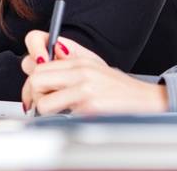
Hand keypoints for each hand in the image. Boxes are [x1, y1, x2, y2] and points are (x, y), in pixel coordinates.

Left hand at [20, 31, 165, 114]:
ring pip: (42, 99)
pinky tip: (72, 116)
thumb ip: (66, 66)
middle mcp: (80, 69)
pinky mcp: (88, 104)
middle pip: (35, 78)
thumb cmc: (117, 89)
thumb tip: (37, 69)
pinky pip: (57, 113)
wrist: (145, 100)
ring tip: (57, 111)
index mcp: (78, 58)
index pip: (37, 60)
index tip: (33, 88)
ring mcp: (84, 86)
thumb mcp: (92, 69)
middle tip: (40, 103)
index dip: (30, 76)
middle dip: (33, 94)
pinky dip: (59, 118)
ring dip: (45, 109)